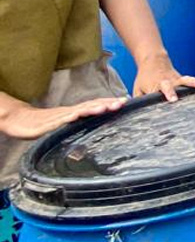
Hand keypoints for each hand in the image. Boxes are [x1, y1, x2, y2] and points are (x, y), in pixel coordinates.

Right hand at [1, 98, 126, 139]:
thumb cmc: (44, 125)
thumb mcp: (66, 128)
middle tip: (123, 102)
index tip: (126, 102)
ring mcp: (61, 116)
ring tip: (107, 107)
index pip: (95, 106)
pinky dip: (71, 116)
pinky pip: (61, 118)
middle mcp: (71, 112)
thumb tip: (94, 139)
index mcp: (76, 113)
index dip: (110, 103)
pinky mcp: (50, 122)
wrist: (20, 121)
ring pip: (79, 110)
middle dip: (108, 104)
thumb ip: (79, 130)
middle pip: (91, 105)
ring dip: (93, 108)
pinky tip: (79, 115)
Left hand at [133, 53, 194, 101]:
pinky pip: (194, 78)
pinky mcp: (182, 79)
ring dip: (194, 83)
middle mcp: (167, 83)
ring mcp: (176, 80)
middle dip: (173, 93)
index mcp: (154, 86)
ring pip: (185, 81)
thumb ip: (138, 100)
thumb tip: (138, 112)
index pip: (155, 95)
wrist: (153, 60)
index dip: (156, 100)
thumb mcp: (137, 89)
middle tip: (175, 99)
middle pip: (170, 87)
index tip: (166, 103)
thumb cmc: (144, 78)